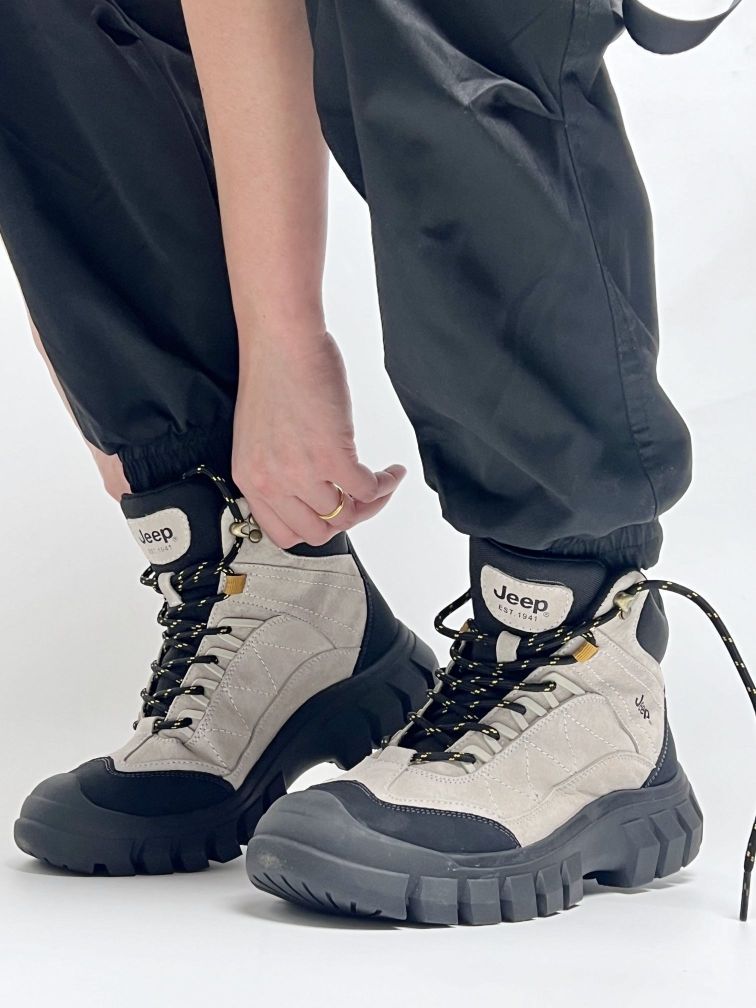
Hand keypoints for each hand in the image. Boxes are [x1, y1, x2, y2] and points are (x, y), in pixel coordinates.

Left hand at [232, 329, 404, 547]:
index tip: (331, 511)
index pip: (282, 533)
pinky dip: (386, 485)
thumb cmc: (273, 373)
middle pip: (316, 533)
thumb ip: (278, 467)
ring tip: (381, 483)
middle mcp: (272, 482)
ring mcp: (301, 473)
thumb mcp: (260, 435)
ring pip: (345, 516)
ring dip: (371, 503)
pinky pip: (367, 491)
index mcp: (250, 479)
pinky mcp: (331, 456)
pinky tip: (392, 472)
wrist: (281, 341)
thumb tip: (312, 487)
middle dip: (344, 520)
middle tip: (360, 499)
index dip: (314, 526)